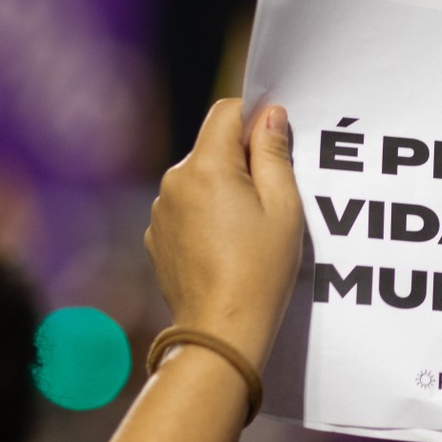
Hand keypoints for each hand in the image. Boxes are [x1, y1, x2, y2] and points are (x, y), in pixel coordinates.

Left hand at [144, 99, 303, 367]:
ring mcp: (161, 210)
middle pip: (212, 146)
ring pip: (199, 178)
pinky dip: (205, 215)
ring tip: (249, 229)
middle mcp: (175, 181)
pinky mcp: (157, 236)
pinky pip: (185, 207)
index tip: (276, 141)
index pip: (227, 111)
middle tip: (271, 197)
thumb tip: (269, 115)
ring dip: (223, 189)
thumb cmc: (260, 271)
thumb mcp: (283, 207)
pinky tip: (227, 246)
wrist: (221, 330)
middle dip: (242, 160)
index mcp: (206, 167)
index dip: (255, 117)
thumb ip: (274, 153)